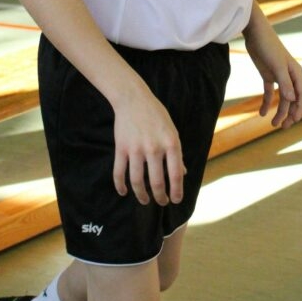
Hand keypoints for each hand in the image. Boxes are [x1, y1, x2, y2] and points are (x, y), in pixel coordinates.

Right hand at [112, 90, 184, 205]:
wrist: (133, 98)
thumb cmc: (156, 115)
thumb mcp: (172, 131)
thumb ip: (176, 153)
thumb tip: (182, 173)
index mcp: (171, 143)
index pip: (176, 174)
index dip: (177, 191)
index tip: (176, 200)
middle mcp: (154, 148)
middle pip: (156, 182)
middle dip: (160, 197)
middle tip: (162, 202)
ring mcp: (136, 149)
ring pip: (137, 181)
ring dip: (141, 195)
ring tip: (145, 200)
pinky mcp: (121, 148)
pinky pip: (119, 172)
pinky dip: (120, 185)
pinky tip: (123, 192)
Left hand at [244, 10, 301, 128]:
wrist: (255, 32)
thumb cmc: (268, 46)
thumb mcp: (276, 65)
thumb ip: (284, 82)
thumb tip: (292, 99)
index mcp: (296, 73)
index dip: (299, 109)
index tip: (293, 121)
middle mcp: (290, 76)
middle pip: (293, 99)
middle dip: (290, 114)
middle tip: (282, 126)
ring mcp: (279, 76)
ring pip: (283, 98)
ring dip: (279, 111)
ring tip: (273, 124)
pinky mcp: (268, 74)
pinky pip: (270, 92)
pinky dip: (267, 103)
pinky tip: (262, 113)